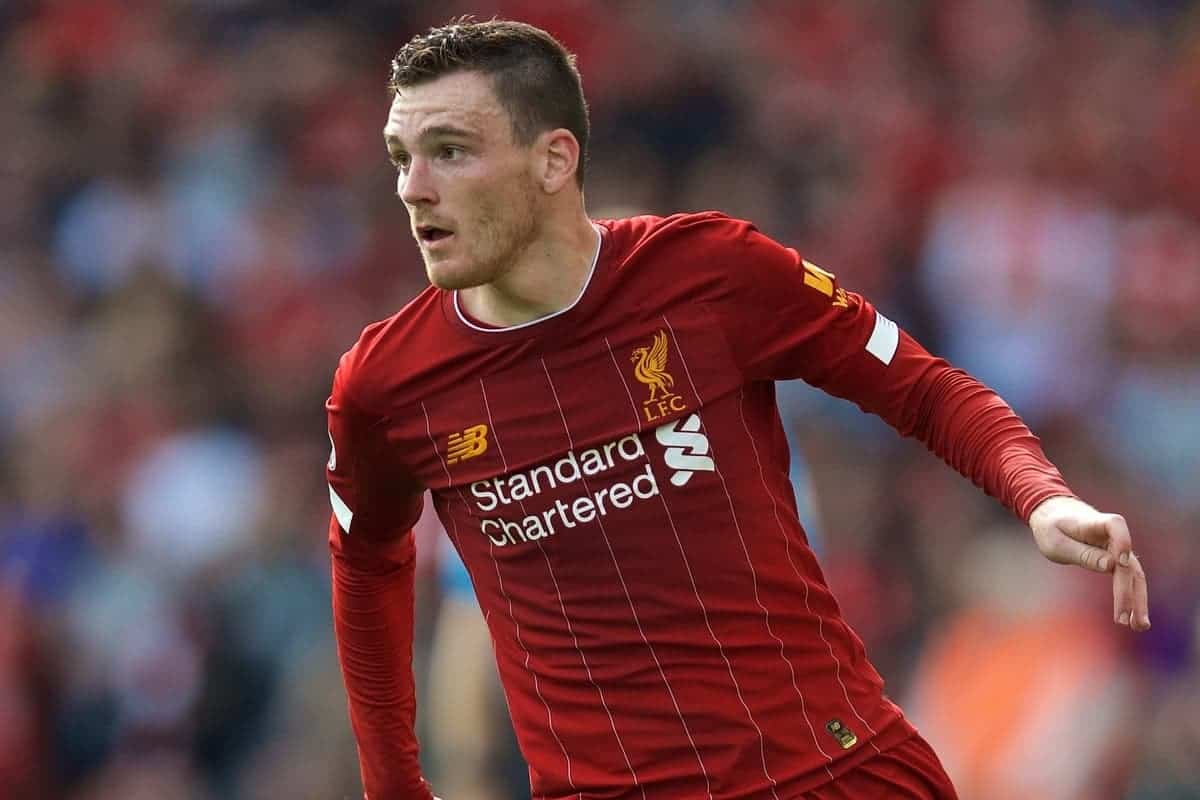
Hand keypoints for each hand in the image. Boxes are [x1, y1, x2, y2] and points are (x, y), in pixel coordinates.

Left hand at [1028, 496, 1149, 630]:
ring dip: (1137, 600)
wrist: (1053, 514)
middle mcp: (1112, 535)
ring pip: (1134, 575)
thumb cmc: (1052, 528)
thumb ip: (1083, 554)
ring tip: (1138, 626)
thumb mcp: (1057, 542)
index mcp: (1094, 524)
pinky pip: (1128, 579)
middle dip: (1127, 592)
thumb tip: (1111, 566)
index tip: (1120, 562)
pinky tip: (1133, 618)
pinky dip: (1131, 597)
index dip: (1122, 541)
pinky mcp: (1116, 559)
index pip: (1115, 525)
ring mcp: (1117, 548)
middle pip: (1128, 563)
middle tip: (1124, 620)